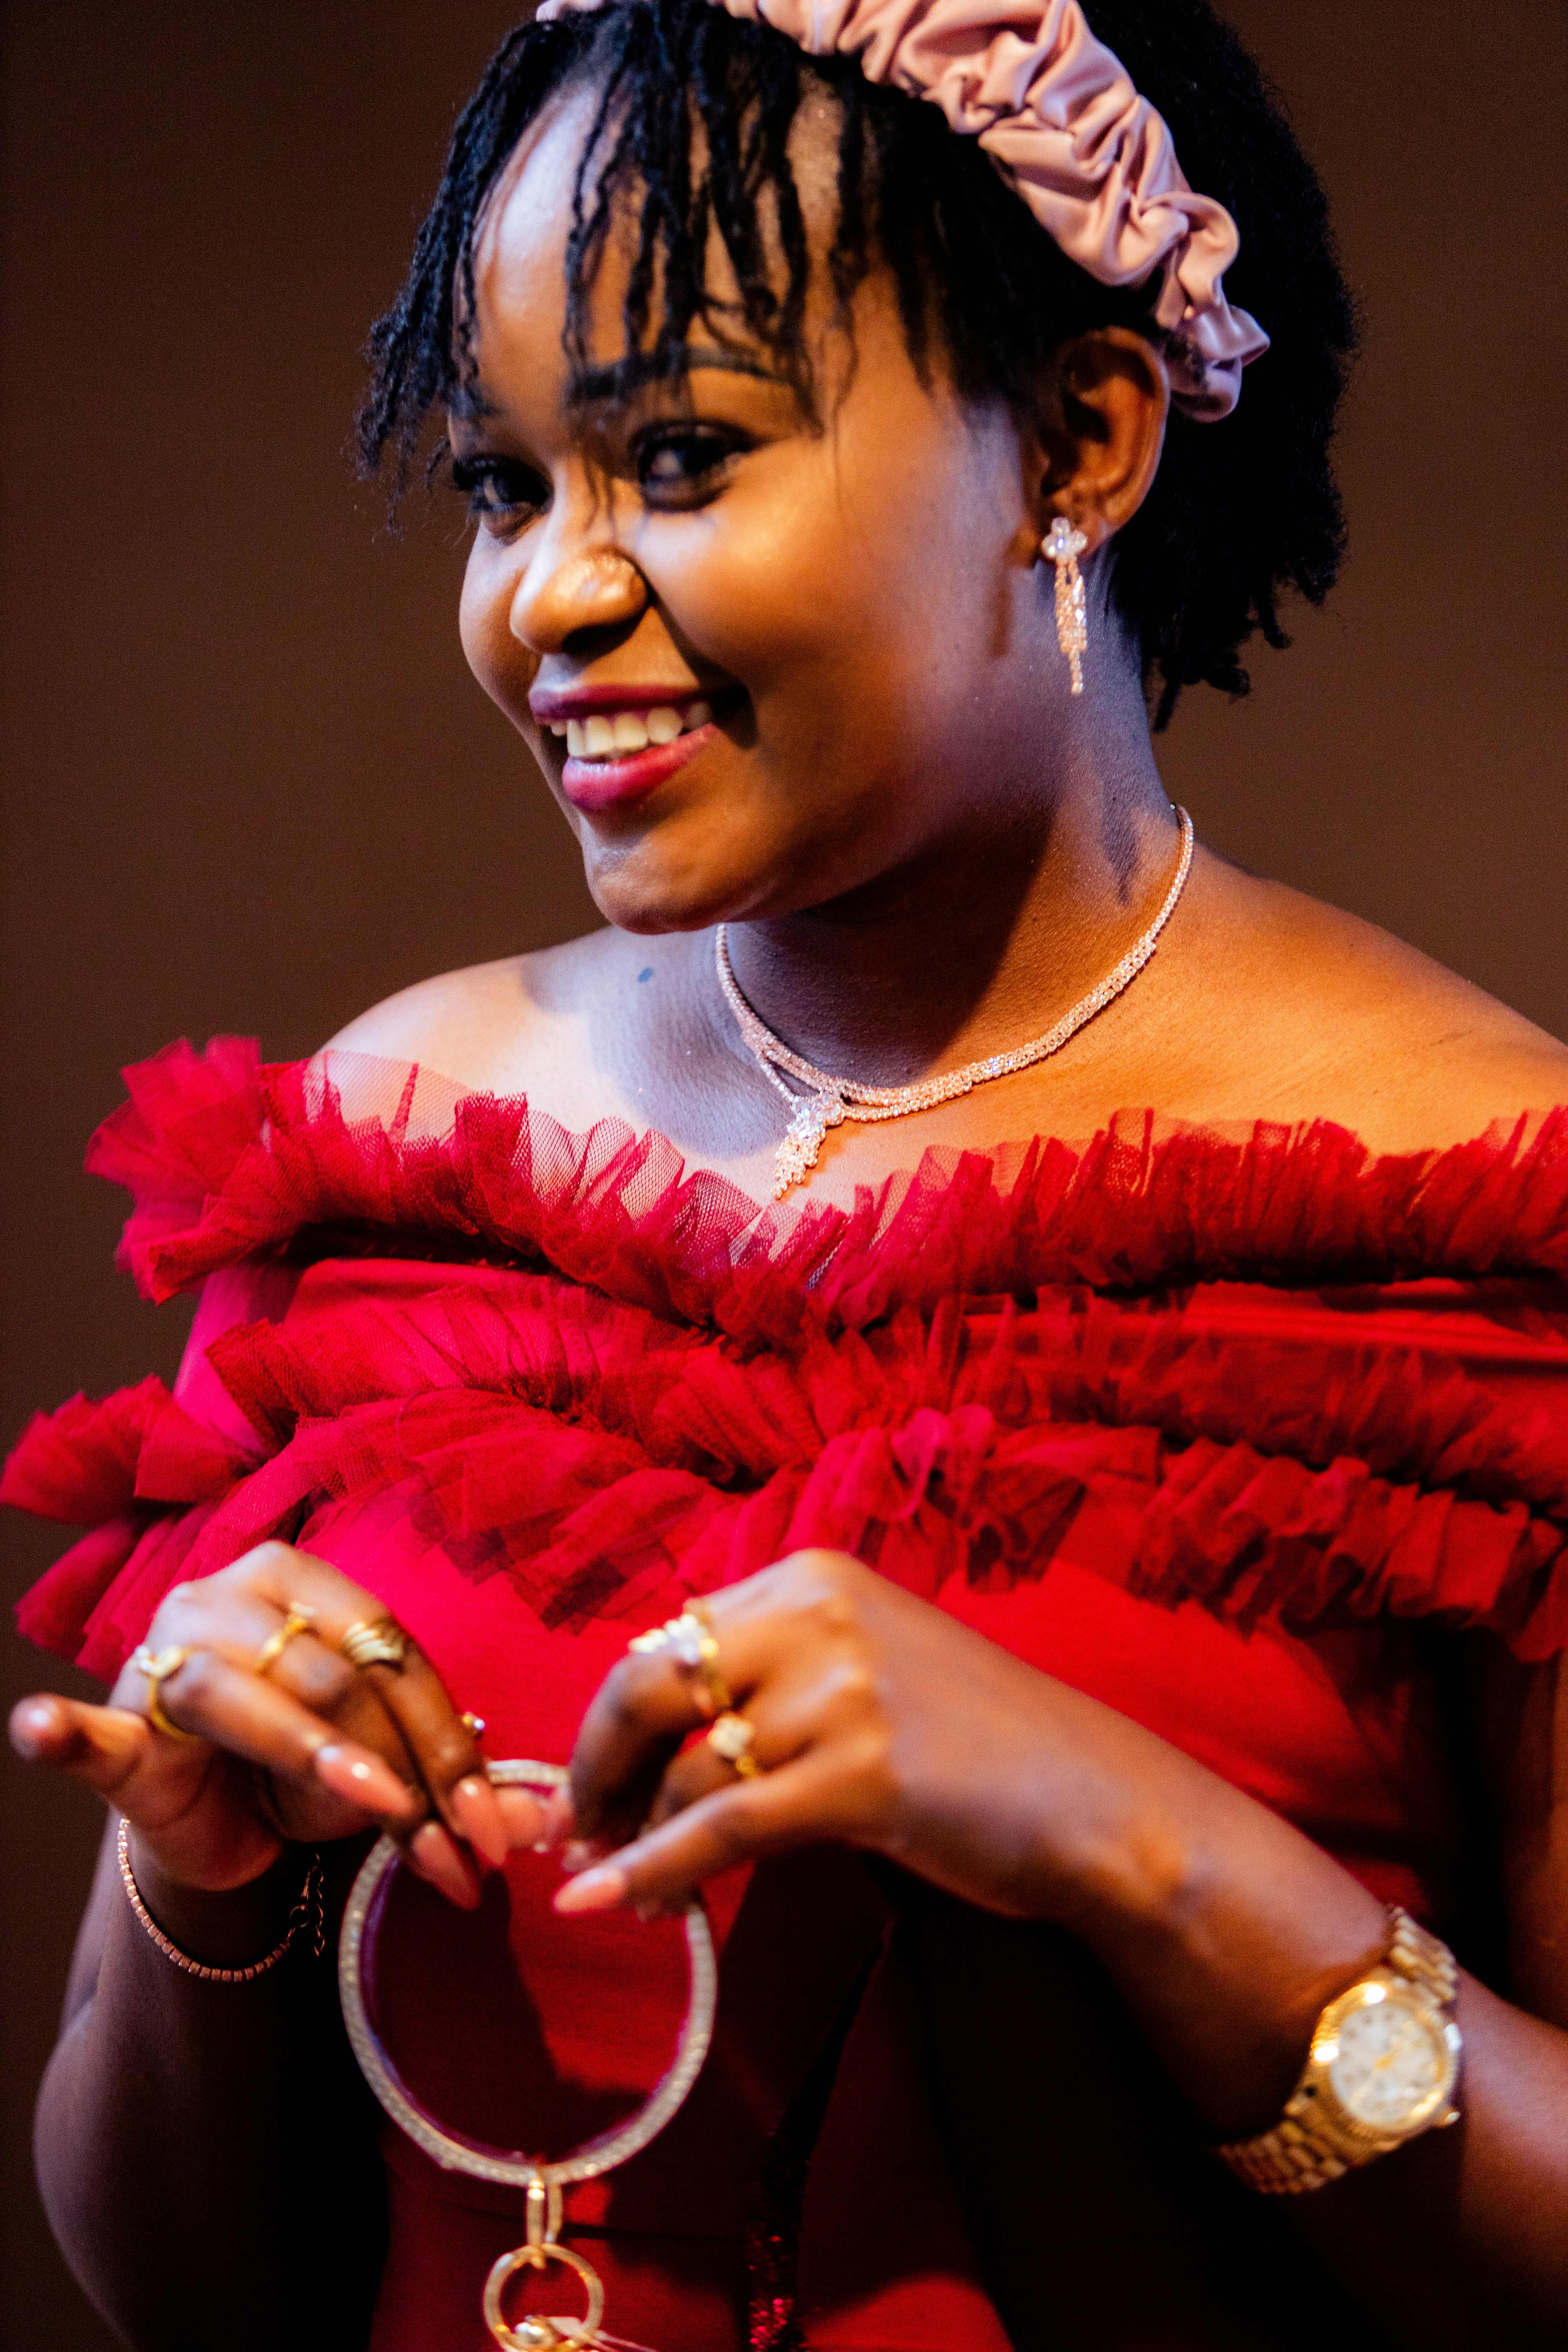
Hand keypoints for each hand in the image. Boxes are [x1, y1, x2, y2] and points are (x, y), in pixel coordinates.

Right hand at [10, 1541, 544, 1907]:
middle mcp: (227, 1598)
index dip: (452, 1744)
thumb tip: (548, 1827)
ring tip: (381, 1812)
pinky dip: (64, 1731)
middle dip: (407, 1775)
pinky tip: (42, 1727)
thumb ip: (464, 1790)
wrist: (219, 1817)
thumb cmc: (310, 1769)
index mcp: (302, 1579)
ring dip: (318, 1759)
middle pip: (336, 1678)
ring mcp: (163, 1660)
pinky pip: (89, 1731)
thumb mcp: (392, 1773)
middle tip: (456, 1857)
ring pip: (249, 1699)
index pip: (394, 1655)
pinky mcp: (119, 1728)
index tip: (493, 1830)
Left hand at [555, 1548, 1169, 1923]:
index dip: (610, 1719)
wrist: (1088, 1798)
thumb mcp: (860, 1669)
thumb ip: (764, 1676)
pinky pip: (719, 1828)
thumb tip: (642, 1733)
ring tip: (621, 1885)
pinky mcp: (858, 1774)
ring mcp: (840, 1693)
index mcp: (811, 1577)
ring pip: (685, 1770)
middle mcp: (817, 1616)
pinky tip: (603, 1904)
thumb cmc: (971, 1744)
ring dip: (633, 1838)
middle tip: (578, 1832)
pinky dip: (649, 1871)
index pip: (667, 1641)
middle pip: (648, 1687)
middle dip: (594, 1768)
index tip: (588, 1780)